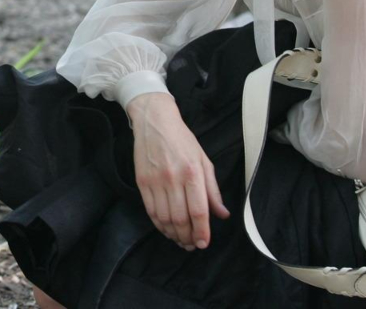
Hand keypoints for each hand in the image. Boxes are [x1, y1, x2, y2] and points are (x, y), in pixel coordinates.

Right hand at [126, 92, 228, 249]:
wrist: (154, 121)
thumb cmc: (182, 140)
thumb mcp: (204, 160)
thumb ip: (213, 190)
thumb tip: (222, 214)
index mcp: (193, 172)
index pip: (199, 211)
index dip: (202, 231)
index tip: (203, 243)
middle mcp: (174, 178)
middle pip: (181, 219)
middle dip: (187, 237)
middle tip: (192, 245)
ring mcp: (156, 180)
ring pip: (164, 218)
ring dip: (173, 234)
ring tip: (180, 240)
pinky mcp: (142, 181)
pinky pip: (150, 211)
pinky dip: (159, 225)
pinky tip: (166, 229)